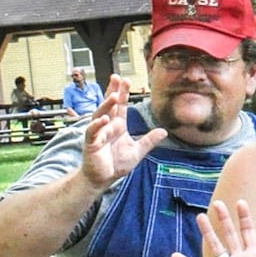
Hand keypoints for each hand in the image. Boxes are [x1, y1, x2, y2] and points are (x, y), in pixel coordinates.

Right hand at [79, 74, 166, 189]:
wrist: (104, 178)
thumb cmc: (116, 163)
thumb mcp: (137, 151)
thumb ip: (149, 140)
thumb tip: (164, 131)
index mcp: (118, 125)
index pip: (120, 106)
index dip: (122, 93)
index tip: (125, 80)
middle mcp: (107, 126)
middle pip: (109, 105)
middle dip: (112, 91)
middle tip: (117, 78)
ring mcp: (98, 133)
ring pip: (100, 114)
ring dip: (106, 105)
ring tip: (113, 96)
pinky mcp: (91, 142)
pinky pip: (93, 131)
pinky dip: (97, 125)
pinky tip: (104, 119)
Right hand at [171, 199, 255, 256]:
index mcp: (255, 256)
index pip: (248, 232)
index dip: (244, 217)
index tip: (240, 202)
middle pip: (230, 234)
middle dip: (224, 219)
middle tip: (218, 203)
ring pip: (216, 246)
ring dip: (208, 232)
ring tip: (200, 217)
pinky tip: (175, 256)